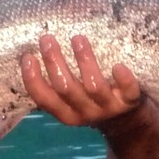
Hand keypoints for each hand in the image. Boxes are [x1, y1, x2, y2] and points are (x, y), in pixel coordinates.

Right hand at [20, 34, 141, 127]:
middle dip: (54, 62)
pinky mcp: (130, 101)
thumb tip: (37, 50)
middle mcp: (85, 112)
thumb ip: (58, 82)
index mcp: (66, 113)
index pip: (44, 99)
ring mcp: (108, 107)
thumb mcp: (72, 100)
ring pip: (93, 87)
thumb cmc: (92, 101)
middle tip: (47, 39)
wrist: (126, 121)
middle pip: (66, 88)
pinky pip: (128, 91)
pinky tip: (118, 65)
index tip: (28, 56)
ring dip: (84, 61)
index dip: (33, 79)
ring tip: (78, 38)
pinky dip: (123, 79)